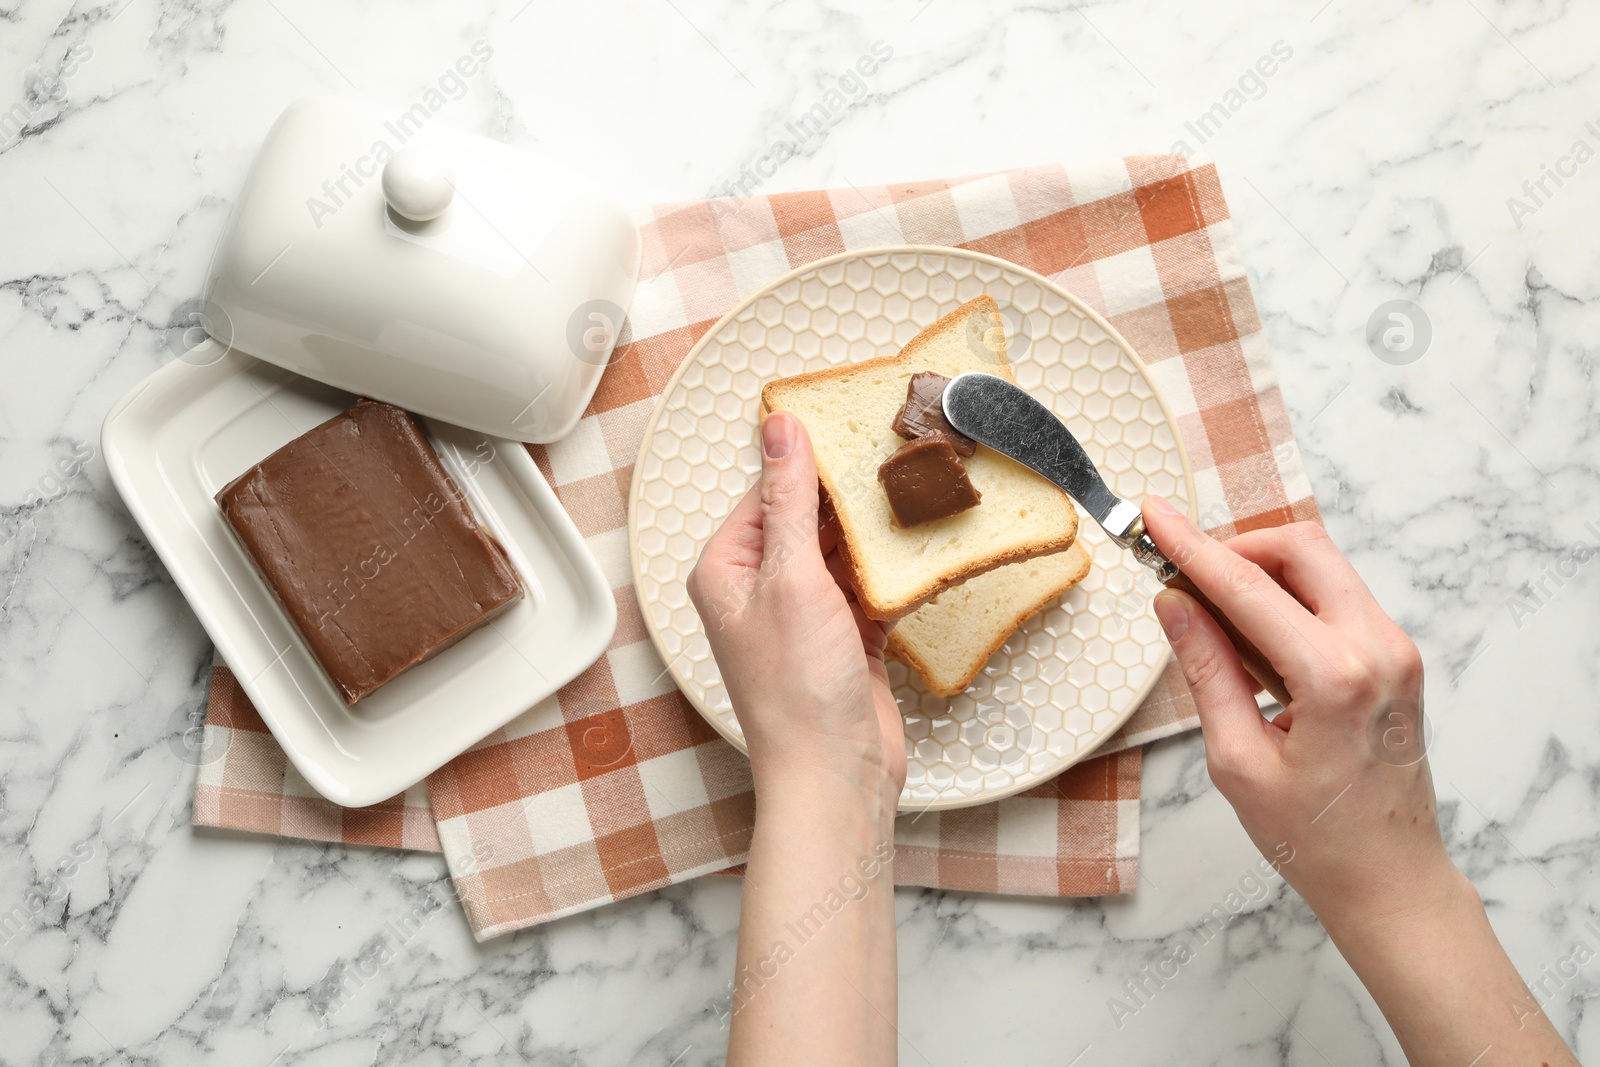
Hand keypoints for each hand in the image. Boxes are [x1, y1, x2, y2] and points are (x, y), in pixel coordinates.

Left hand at [688, 411, 904, 805]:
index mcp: (727, 570)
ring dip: (876, 533)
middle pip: (809, 519)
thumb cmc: (796, 690)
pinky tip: (924, 550)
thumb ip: (790, 500)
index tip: (851, 425)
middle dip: (849, 495)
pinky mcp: (847, 639)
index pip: (767, 493)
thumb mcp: (791, 577)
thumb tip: (779, 428)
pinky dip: (894, 574)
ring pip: (844, 553)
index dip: (808, 460)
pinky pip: (871, 589)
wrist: (834, 775)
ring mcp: (805, 615)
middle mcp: (761, 589)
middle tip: (897, 454)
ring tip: (917, 492)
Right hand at [1141, 497, 1578, 1065]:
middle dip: (1234, 547)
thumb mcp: (1237, 760)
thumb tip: (1175, 604)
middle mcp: (1378, 648)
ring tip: (1210, 613)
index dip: (1192, 547)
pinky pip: (1336, 598)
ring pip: (1321, 567)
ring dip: (1261, 572)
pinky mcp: (1396, 658)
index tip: (1155, 515)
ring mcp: (1396, 650)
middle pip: (1300, 549)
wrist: (1391, 879)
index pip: (1249, 587)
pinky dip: (1288, 599)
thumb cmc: (1316, 838)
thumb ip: (1206, 671)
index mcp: (1336, 676)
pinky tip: (1251, 639)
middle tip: (1181, 570)